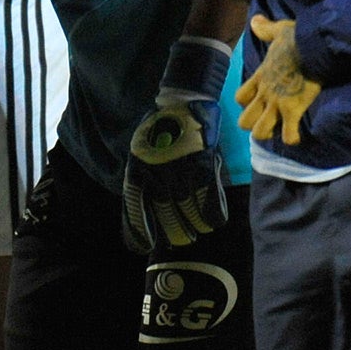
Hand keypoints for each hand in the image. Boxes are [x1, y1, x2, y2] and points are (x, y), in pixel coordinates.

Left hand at [122, 37, 232, 252]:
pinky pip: (211, 210)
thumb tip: (147, 213)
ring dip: (197, 227)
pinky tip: (215, 217)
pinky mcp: (203, 172)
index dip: (140, 238)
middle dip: (178, 236)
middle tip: (184, 235)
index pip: (135, 220)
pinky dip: (214, 218)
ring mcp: (181, 178)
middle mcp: (157, 182)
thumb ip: (141, 182)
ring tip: (199, 223)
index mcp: (137, 177)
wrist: (181, 102)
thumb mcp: (138, 155)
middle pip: (170, 229)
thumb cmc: (159, 129)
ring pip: (193, 223)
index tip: (146, 246)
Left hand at [236, 15, 321, 144]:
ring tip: (280, 130)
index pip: (240, 97)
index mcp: (260, 77)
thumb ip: (265, 28)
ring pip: (260, 131)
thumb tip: (255, 20)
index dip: (245, 103)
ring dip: (269, 133)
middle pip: (244, 120)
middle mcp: (264, 94)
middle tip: (266, 121)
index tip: (257, 101)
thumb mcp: (277, 30)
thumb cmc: (296, 38)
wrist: (311, 47)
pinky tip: (297, 136)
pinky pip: (289, 134)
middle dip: (253, 124)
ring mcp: (277, 104)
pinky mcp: (293, 110)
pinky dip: (292, 138)